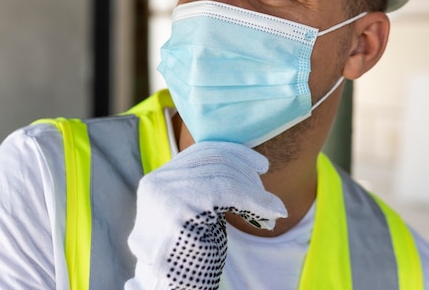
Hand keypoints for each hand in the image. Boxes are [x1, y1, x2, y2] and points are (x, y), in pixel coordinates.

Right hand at [124, 141, 286, 289]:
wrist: (173, 288)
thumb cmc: (189, 253)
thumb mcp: (195, 212)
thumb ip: (206, 186)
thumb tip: (245, 162)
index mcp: (156, 180)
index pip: (201, 152)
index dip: (235, 154)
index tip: (261, 165)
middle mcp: (155, 184)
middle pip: (213, 162)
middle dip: (248, 175)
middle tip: (268, 196)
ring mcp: (163, 197)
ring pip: (222, 176)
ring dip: (255, 191)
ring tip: (273, 209)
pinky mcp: (177, 212)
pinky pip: (226, 193)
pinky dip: (255, 200)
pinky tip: (271, 213)